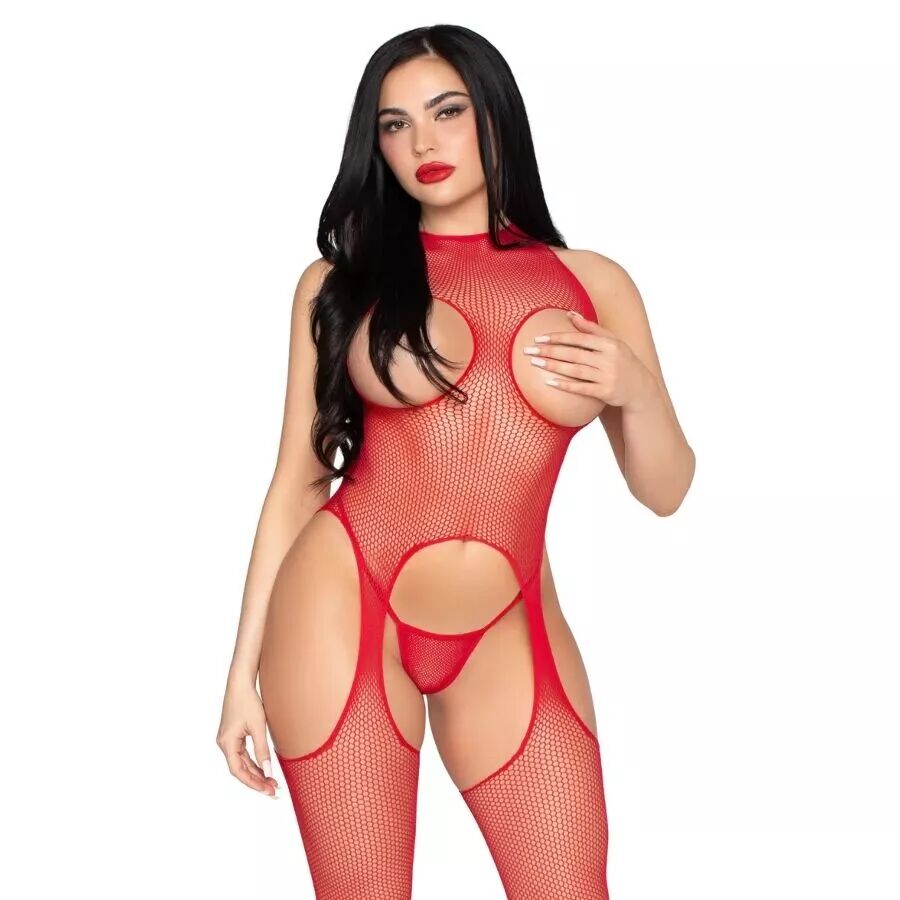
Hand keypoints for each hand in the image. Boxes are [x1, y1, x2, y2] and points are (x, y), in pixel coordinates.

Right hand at [217, 676, 279, 797]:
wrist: (240, 683)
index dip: (253, 783)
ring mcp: (228, 740)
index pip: (238, 771)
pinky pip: (243, 754)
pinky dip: (253, 762)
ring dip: (256, 772)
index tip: (268, 790)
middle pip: (240, 769)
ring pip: (242, 763)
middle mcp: (224, 744)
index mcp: (226, 743)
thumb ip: (262, 750)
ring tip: (273, 782)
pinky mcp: (233, 736)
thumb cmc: (249, 702)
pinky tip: (265, 769)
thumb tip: (268, 772)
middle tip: (274, 791)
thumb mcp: (258, 727)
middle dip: (257, 780)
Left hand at [529, 310, 657, 411]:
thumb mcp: (612, 341)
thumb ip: (591, 328)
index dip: (557, 337)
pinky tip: (549, 382)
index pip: (578, 338)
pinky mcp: (605, 392)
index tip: (538, 338)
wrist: (640, 387)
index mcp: (609, 343)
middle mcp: (608, 358)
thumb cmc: (622, 360)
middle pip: (573, 353)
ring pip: (575, 370)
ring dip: (553, 366)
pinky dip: (565, 385)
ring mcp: (607, 376)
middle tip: (529, 351)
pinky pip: (581, 388)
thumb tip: (569, 314)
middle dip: (549, 351)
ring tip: (535, 363)